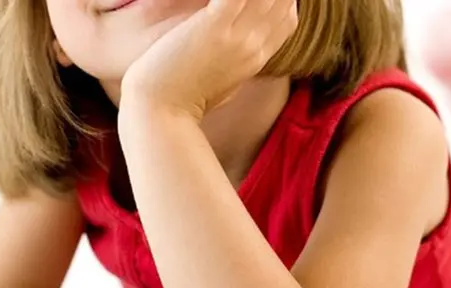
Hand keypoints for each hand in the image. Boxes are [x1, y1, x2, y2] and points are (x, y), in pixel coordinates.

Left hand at [120, 0, 297, 119]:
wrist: (162, 114)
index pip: (287, 19)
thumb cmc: (181, 100)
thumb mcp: (220, 84)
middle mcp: (253, 47)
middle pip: (282, 1)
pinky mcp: (215, 27)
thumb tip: (237, 59)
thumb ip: (233, 63)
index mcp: (255, 59)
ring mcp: (238, 38)